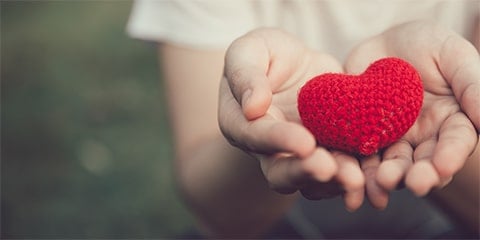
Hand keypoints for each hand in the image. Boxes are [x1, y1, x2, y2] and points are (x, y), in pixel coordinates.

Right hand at [219, 28, 364, 210]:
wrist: (293, 66)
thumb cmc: (264, 55)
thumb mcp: (249, 50)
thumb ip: (245, 74)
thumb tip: (253, 107)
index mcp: (241, 123)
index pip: (256, 136)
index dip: (279, 141)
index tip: (305, 143)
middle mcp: (267, 148)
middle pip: (280, 172)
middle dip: (305, 173)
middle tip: (329, 169)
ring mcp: (298, 156)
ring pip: (311, 180)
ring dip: (333, 182)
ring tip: (357, 178)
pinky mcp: (327, 152)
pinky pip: (339, 171)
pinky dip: (355, 175)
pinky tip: (372, 173)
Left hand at [345, 20, 478, 207]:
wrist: (380, 45)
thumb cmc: (424, 44)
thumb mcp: (452, 55)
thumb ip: (471, 84)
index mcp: (453, 121)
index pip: (456, 142)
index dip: (450, 156)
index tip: (443, 166)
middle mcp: (425, 138)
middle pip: (424, 162)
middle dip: (420, 175)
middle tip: (415, 183)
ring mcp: (393, 140)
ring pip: (392, 165)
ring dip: (389, 177)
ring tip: (383, 182)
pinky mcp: (363, 138)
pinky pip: (360, 156)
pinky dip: (358, 170)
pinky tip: (353, 179)